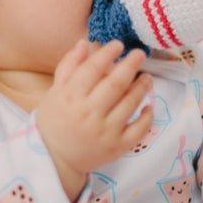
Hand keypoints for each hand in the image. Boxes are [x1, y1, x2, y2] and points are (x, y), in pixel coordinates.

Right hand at [36, 39, 153, 195]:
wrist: (54, 159)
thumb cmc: (54, 121)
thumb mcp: (55, 92)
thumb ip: (69, 66)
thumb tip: (85, 43)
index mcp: (70, 97)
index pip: (93, 69)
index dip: (108, 53)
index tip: (118, 45)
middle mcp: (88, 113)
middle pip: (116, 84)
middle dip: (131, 65)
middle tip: (140, 54)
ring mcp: (105, 131)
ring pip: (130, 103)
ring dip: (142, 86)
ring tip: (146, 77)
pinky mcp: (116, 147)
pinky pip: (139, 130)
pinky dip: (147, 117)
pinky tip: (148, 106)